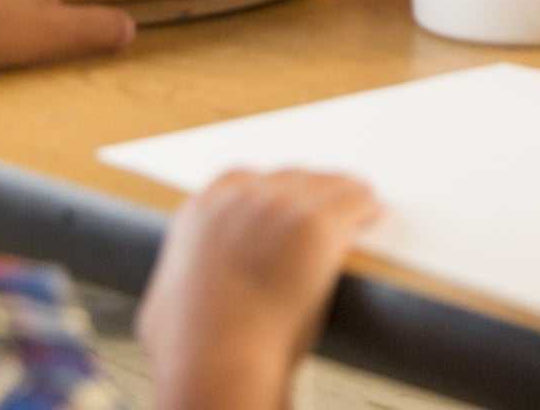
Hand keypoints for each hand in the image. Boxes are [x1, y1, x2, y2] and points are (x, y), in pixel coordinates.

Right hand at [140, 169, 380, 409]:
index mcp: (200, 212)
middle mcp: (240, 198)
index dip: (271, 197)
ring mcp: (279, 206)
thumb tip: (181, 292)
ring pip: (326, 184)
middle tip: (327, 212)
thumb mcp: (167, 306)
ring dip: (341, 198)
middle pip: (290, 178)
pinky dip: (366, 208)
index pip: (244, 182)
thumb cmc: (190, 351)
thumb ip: (181, 282)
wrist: (216, 362)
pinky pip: (355, 200)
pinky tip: (373, 215)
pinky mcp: (316, 223)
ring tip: (359, 208)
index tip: (286, 210)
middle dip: (308, 195)